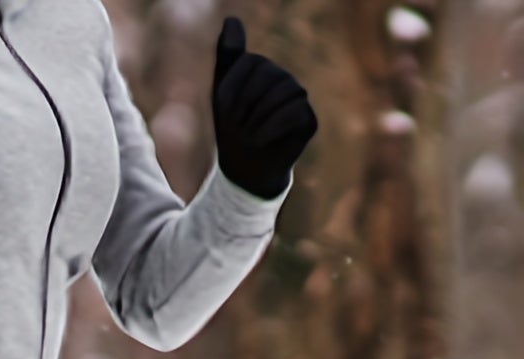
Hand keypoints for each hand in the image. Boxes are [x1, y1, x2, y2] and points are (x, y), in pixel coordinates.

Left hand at [211, 17, 317, 200]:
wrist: (243, 167)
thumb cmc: (231, 129)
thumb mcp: (222, 94)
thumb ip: (228, 57)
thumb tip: (231, 19)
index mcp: (263, 68)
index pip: (246, 64)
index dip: (229, 91)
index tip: (224, 113)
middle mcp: (284, 79)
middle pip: (264, 76)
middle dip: (242, 108)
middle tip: (238, 129)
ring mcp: (298, 98)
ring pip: (280, 93)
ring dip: (255, 121)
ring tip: (249, 136)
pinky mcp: (308, 120)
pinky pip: (292, 112)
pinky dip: (270, 129)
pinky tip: (262, 140)